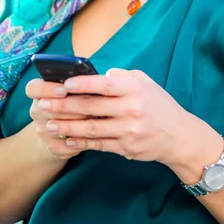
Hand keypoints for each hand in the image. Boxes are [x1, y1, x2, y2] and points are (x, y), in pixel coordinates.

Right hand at [26, 79, 90, 160]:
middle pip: (48, 108)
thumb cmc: (75, 100)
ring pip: (58, 127)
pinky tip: (93, 135)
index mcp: (40, 93)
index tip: (64, 89)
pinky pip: (67, 144)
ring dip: (77, 123)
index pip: (33, 88)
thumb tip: (104, 75)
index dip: (47, 88)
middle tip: (88, 104)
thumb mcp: (75, 89)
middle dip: (70, 106)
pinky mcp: (53, 147)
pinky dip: (81, 140)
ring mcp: (43, 130)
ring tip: (95, 118)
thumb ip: (81, 82)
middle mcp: (37, 111)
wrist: (63, 132)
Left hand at [28, 69, 191, 165]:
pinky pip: (99, 145)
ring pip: (91, 128)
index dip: (81, 84)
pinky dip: (81, 143)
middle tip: (43, 105)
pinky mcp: (127, 148)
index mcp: (134, 89)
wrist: (179, 135)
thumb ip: (122, 77)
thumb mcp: (145, 82)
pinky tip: (67, 139)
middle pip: (91, 107)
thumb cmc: (159, 104)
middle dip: (64, 106)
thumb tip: (98, 75)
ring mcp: (129, 130)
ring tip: (49, 124)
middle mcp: (131, 109)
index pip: (103, 84)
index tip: (62, 85)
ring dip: (67, 127)